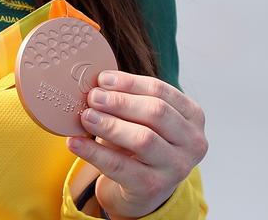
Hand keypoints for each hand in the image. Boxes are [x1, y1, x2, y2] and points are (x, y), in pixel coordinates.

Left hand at [66, 71, 207, 219]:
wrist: (143, 189)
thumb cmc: (141, 142)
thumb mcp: (141, 118)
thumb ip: (126, 99)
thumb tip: (96, 84)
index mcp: (192, 116)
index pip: (161, 91)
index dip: (129, 83)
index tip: (102, 79)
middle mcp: (192, 142)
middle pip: (156, 112)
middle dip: (120, 102)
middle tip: (92, 97)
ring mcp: (176, 167)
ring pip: (142, 139)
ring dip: (110, 125)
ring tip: (85, 116)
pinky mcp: (153, 188)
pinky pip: (120, 167)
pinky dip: (94, 152)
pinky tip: (74, 142)